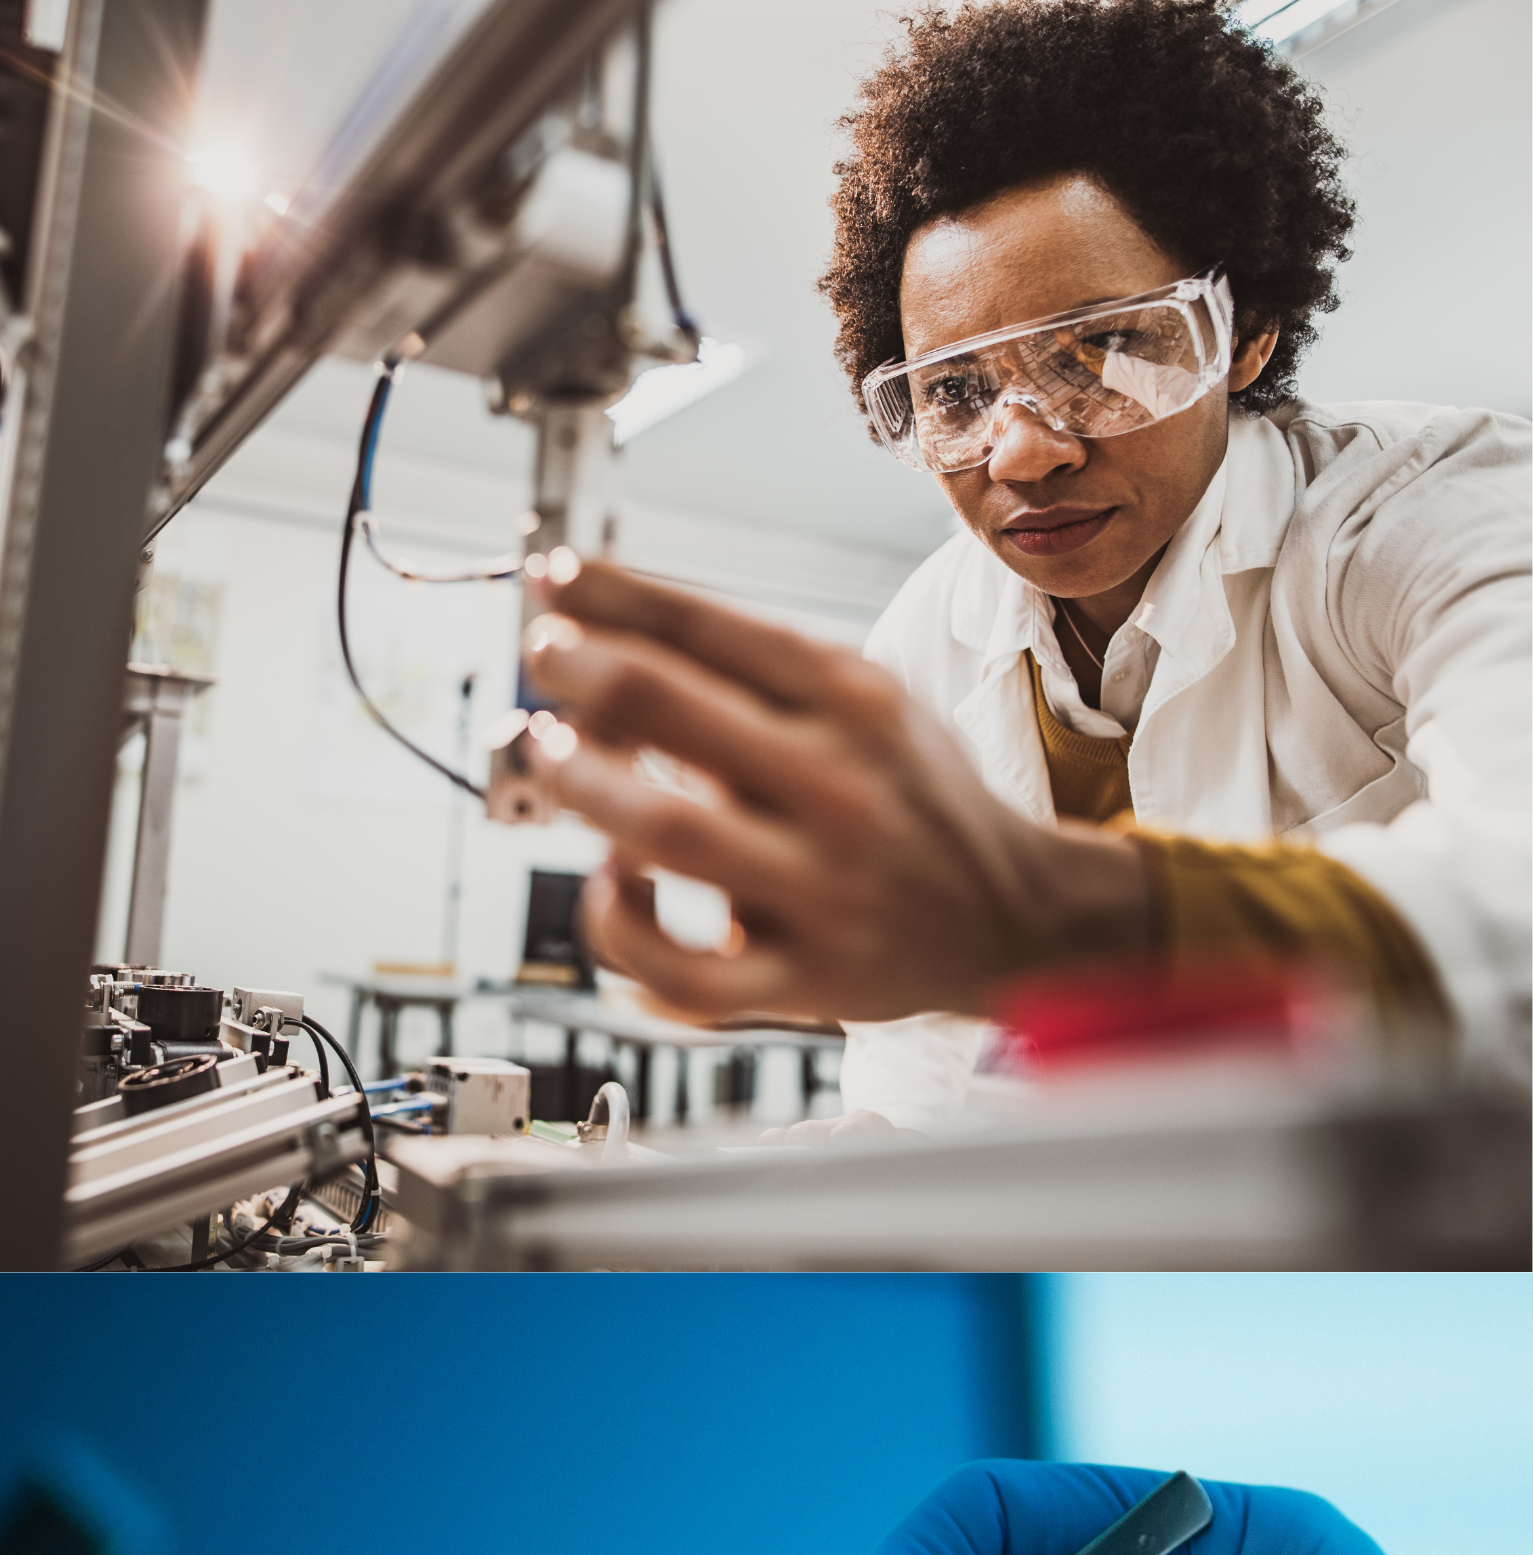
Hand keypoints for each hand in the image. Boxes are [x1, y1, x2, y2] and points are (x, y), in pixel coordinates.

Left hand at [514, 553, 1153, 1027]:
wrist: (1015, 915)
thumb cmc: (908, 798)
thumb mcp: (863, 703)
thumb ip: (751, 673)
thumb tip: (603, 632)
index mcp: (854, 700)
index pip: (713, 626)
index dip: (613, 596)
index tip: (551, 575)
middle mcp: (838, 784)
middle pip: (674, 709)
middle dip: (584, 670)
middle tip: (542, 655)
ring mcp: (820, 885)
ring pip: (665, 829)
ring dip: (584, 784)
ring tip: (547, 750)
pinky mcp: (803, 977)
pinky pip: (685, 970)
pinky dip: (623, 930)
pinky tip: (608, 887)